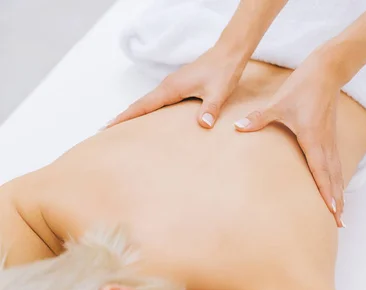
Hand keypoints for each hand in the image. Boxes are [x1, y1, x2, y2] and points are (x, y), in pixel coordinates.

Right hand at [107, 44, 245, 129]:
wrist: (229, 52)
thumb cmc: (223, 71)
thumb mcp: (218, 92)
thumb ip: (210, 109)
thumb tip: (203, 125)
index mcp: (171, 88)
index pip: (143, 105)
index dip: (126, 117)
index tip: (109, 126)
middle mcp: (168, 86)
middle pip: (140, 104)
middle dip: (124, 117)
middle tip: (106, 130)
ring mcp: (172, 85)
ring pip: (148, 102)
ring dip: (135, 113)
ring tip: (123, 128)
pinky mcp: (178, 86)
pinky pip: (157, 100)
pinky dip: (147, 109)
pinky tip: (148, 118)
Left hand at [234, 53, 344, 226]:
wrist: (325, 71)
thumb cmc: (302, 87)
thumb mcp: (277, 104)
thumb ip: (257, 119)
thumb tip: (237, 128)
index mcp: (312, 139)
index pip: (321, 172)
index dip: (326, 192)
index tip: (331, 210)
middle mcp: (324, 144)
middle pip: (333, 180)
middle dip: (336, 203)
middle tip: (339, 224)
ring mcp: (329, 142)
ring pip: (337, 174)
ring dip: (339, 195)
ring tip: (340, 215)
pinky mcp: (329, 138)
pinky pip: (335, 165)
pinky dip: (337, 181)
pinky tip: (336, 190)